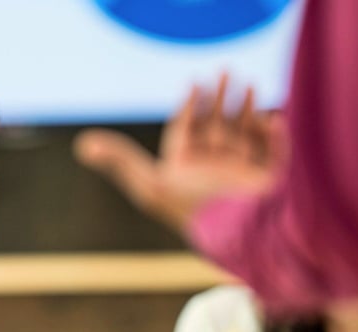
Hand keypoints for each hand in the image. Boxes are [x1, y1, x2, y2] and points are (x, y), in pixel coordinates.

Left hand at [73, 74, 287, 231]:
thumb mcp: (150, 184)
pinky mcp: (270, 182)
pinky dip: (275, 136)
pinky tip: (274, 118)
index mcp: (186, 174)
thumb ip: (119, 161)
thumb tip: (82, 143)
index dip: (188, 108)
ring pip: (245, 136)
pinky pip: (275, 155)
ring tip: (250, 85)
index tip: (193, 83)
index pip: (185, 134)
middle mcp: (213, 174)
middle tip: (224, 70)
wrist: (239, 235)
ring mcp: (242, 177)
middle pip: (215, 129)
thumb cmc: (196, 209)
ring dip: (248, 110)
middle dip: (220, 100)